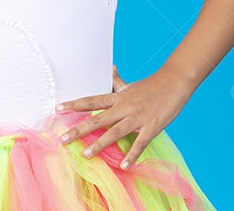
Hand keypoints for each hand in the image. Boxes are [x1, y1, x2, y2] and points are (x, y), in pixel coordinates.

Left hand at [55, 65, 193, 169]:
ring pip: (115, 132)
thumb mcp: (131, 84)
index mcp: (118, 97)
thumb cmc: (152, 85)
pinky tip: (124, 165)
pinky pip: (140, 143)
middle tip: (62, 139)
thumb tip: (111, 69)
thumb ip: (118, 81)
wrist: (175, 82)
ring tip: (85, 154)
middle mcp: (124, 107)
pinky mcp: (152, 126)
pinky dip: (132, 154)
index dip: (74, 105)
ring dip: (99, 143)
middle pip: (98, 118)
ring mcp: (137, 117)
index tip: (58, 109)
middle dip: (79, 129)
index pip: (92, 100)